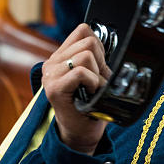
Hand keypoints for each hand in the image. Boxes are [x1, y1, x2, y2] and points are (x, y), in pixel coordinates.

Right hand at [41, 24, 110, 154]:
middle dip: (101, 62)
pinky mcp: (53, 88)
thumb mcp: (93, 75)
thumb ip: (95, 57)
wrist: (81, 133)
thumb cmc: (89, 105)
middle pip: (88, 41)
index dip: (99, 45)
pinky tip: (90, 93)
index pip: (83, 30)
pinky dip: (92, 82)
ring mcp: (50, 75)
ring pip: (86, 55)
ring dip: (97, 74)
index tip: (99, 65)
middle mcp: (51, 62)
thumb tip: (114, 41)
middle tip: (97, 81)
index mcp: (60, 56)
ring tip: (93, 88)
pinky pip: (81, 71)